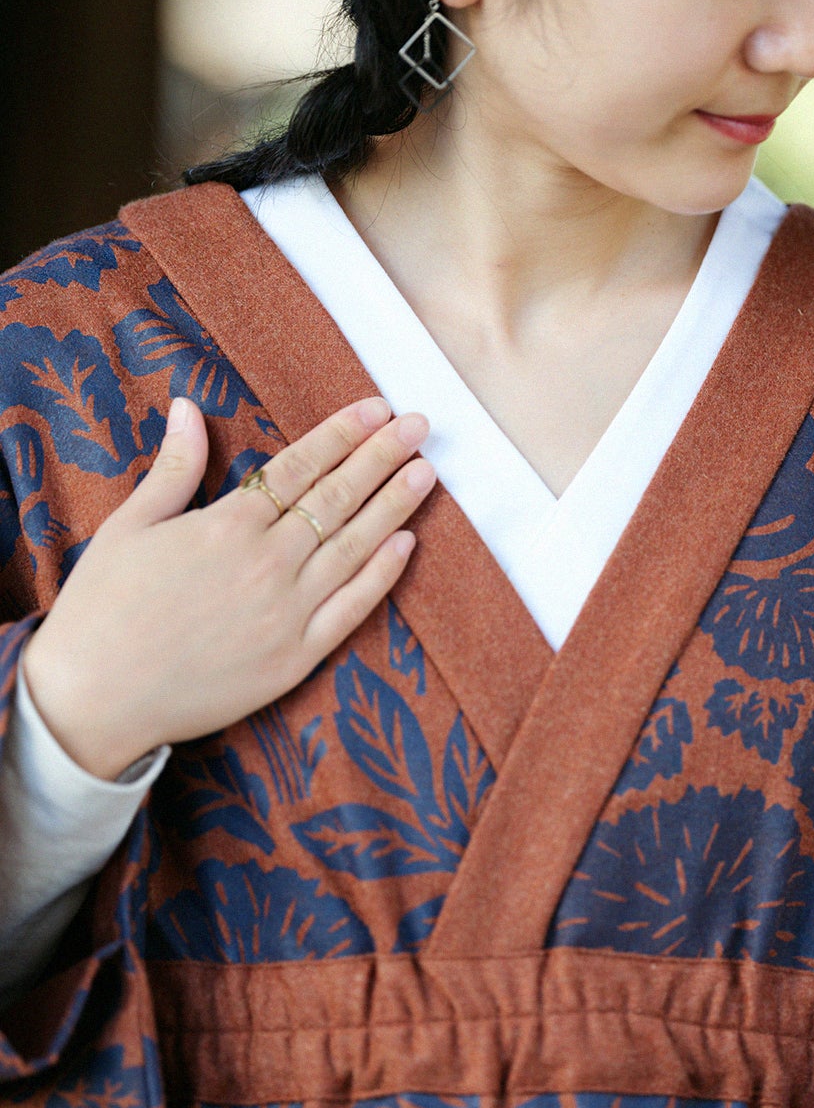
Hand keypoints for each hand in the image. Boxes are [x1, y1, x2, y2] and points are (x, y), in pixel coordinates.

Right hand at [22, 396, 434, 777]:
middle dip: (382, 456)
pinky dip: (383, 574)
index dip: (342, 434)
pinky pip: (352, 608)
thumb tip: (188, 406)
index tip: (376, 409)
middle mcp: (266, 563)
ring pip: (355, 546)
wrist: (94, 700)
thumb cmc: (102, 610)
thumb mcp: (129, 527)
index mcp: (226, 525)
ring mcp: (287, 612)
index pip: (299, 466)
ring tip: (425, 471)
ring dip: (395, 505)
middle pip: (337, 498)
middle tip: (419, 425)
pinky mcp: (296, 657)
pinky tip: (407, 543)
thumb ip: (173, 467)